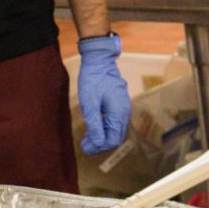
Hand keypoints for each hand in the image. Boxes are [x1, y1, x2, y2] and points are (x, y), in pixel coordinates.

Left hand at [76, 34, 130, 153]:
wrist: (99, 59)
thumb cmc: (93, 79)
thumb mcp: (90, 103)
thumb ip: (94, 124)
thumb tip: (98, 144)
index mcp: (118, 113)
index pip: (113, 139)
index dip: (99, 147)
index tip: (85, 147)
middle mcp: (124, 112)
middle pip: (115, 136)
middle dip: (100, 143)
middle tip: (84, 145)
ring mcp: (123, 107)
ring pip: (115, 129)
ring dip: (102, 136)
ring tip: (87, 138)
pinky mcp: (119, 102)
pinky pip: (114, 121)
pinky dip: (104, 127)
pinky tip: (93, 126)